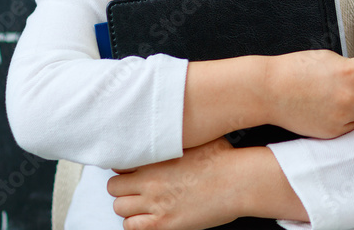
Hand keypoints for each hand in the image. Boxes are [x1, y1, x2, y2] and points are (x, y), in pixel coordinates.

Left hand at [109, 138, 241, 229]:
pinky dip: (136, 224)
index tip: (135, 173)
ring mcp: (155, 202)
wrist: (238, 181)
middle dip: (124, 188)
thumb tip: (173, 133)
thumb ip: (176, 139)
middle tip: (138, 190)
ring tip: (144, 205)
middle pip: (114, 187)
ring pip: (119, 208)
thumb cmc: (224, 160)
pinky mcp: (164, 223)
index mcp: (157, 157)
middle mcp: (151, 180)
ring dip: (129, 207)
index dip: (127, 169)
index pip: (120, 164)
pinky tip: (150, 219)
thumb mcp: (197, 138)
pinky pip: (131, 227)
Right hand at [265, 50, 353, 138]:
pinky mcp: (334, 132)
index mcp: (351, 72)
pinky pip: (352, 126)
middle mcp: (351, 96)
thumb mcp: (331, 59)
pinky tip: (327, 109)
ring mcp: (343, 116)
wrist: (269, 91)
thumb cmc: (297, 70)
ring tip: (333, 97)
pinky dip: (346, 119)